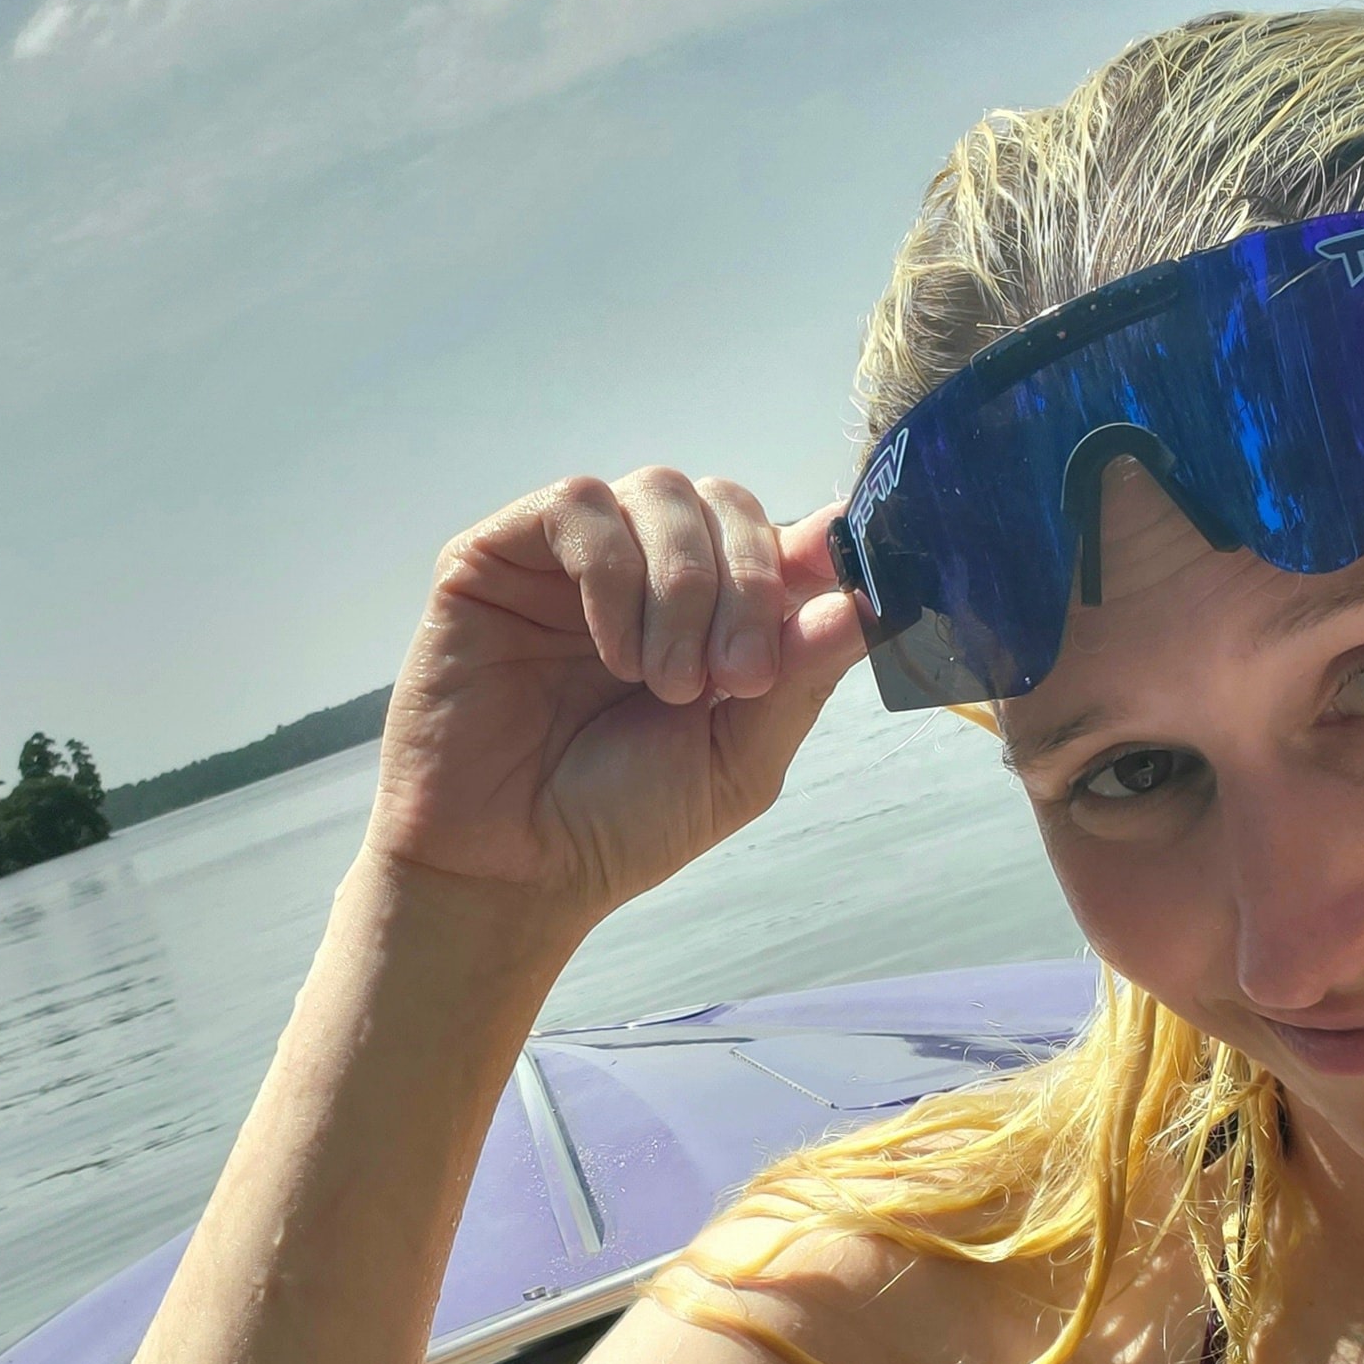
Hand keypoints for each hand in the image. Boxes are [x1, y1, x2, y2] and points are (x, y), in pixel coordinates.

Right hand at [365, 467, 864, 932]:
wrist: (512, 872)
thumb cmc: (620, 824)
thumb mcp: (738, 761)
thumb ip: (800, 679)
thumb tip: (865, 601)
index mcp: (713, 619)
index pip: (778, 536)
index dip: (817, 546)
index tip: (841, 573)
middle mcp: (647, 575)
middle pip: (725, 500)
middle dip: (749, 584)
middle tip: (736, 679)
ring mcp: (574, 561)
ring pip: (658, 490)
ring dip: (683, 586)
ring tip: (666, 683)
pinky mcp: (499, 557)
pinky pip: (577, 506)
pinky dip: (613, 574)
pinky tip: (614, 652)